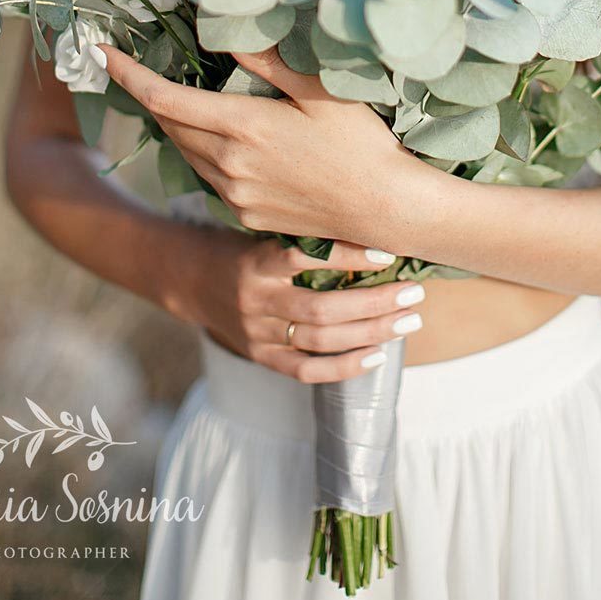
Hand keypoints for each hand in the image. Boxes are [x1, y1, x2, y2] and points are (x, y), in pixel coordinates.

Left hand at [98, 41, 415, 244]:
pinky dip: (203, 152)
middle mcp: (228, 164)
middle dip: (151, 95)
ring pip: (186, 152)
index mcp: (241, 128)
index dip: (126, 74)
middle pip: (168, 124)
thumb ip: (269, 61)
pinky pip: (208, 177)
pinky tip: (223, 139)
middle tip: (143, 67)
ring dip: (178, 124)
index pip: (162, 99)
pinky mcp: (245, 214)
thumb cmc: (362, 143)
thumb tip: (226, 32)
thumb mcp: (320, 91)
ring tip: (185, 98)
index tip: (101, 52)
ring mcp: (234, 194)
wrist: (386, 210)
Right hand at [180, 227, 428, 382]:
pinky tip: (377, 355)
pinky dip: (346, 366)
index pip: (303, 259)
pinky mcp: (261, 356)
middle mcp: (254, 301)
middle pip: (323, 309)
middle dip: (375, 302)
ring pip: (322, 340)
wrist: (187, 279)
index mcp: (253, 263)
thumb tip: (366, 229)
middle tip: (413, 292)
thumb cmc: (236, 246)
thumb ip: (299, 238)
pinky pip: (308, 370)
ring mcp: (257, 334)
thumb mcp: (257, 231)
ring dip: (372, 332)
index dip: (348, 256)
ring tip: (408, 320)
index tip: (387, 251)